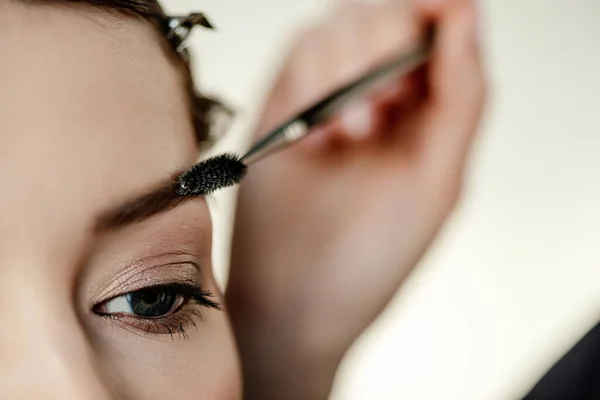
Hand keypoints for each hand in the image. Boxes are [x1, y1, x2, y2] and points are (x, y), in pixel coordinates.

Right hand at [227, 0, 484, 396]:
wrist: (293, 299)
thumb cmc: (368, 258)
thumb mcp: (435, 183)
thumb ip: (461, 97)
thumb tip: (468, 17)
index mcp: (430, 111)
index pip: (443, 27)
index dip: (434, 17)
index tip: (424, 35)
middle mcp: (382, 95)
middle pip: (388, 15)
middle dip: (384, 50)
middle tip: (378, 115)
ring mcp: (331, 95)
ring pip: (342, 24)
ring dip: (346, 72)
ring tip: (346, 137)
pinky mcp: (286, 103)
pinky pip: (300, 52)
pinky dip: (310, 85)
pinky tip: (314, 141)